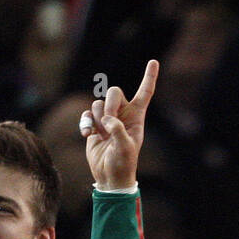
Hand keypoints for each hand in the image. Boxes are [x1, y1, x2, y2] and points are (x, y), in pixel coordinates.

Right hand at [82, 60, 158, 189]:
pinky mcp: (94, 126)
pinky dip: (85, 122)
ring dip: (96, 118)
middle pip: (114, 92)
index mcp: (136, 117)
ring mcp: (107, 119)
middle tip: (108, 122)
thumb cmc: (123, 164)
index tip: (154, 62)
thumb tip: (108, 119)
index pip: (145, 93)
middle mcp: (122, 114)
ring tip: (101, 135)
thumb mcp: (125, 148)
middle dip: (109, 103)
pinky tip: (86, 135)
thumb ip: (118, 130)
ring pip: (98, 103)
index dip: (149, 77)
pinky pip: (86, 114)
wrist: (109, 177)